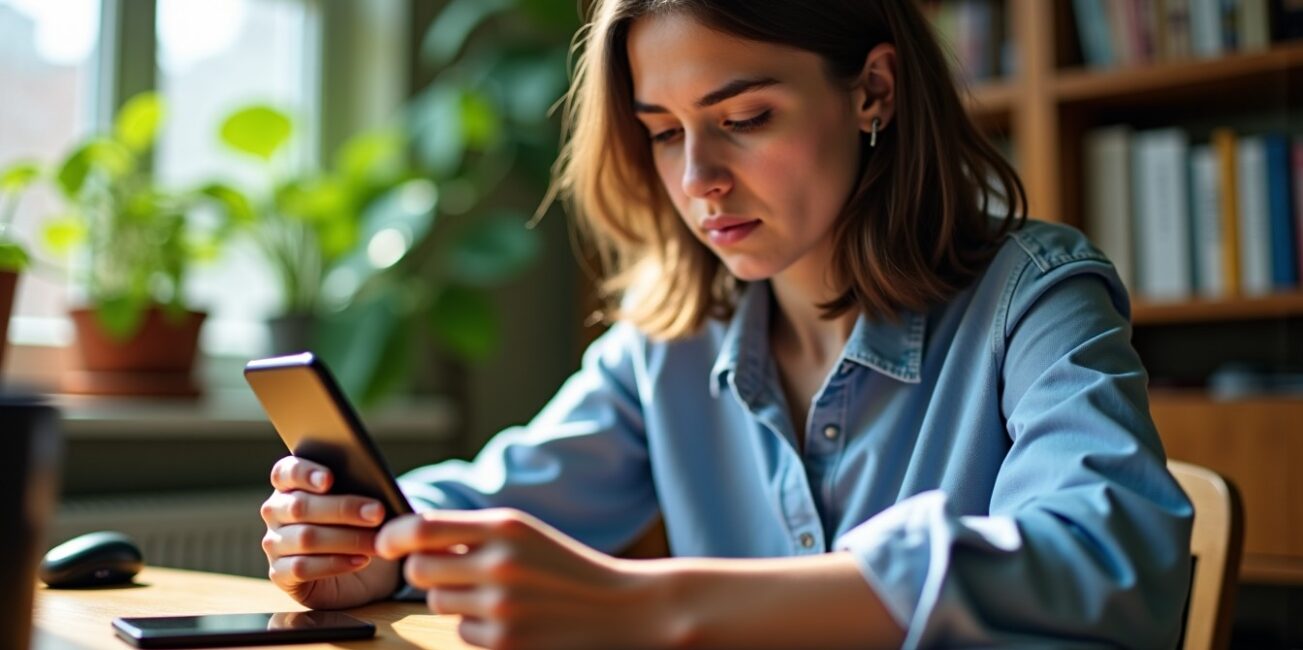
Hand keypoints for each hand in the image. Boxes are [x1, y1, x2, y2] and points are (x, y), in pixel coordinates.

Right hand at [260, 456, 400, 608]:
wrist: (365, 570)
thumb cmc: (361, 525)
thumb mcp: (362, 504)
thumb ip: (359, 488)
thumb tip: (373, 485)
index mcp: (290, 484)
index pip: (286, 472)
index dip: (305, 473)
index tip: (330, 479)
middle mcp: (276, 512)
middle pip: (300, 506)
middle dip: (343, 508)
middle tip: (377, 512)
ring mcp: (274, 544)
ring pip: (305, 538)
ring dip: (346, 539)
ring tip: (376, 541)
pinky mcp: (280, 574)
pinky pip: (301, 568)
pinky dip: (335, 564)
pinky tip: (360, 560)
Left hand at [375, 508, 674, 649]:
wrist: (620, 607)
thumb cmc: (563, 566)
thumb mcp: (524, 533)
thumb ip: (472, 532)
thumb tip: (408, 536)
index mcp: (504, 527)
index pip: (422, 527)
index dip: (392, 536)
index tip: (385, 543)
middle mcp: (499, 563)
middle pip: (418, 569)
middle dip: (425, 571)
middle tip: (449, 571)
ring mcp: (501, 606)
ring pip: (437, 601)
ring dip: (454, 599)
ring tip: (493, 594)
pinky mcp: (504, 642)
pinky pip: (461, 632)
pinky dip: (477, 627)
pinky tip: (509, 619)